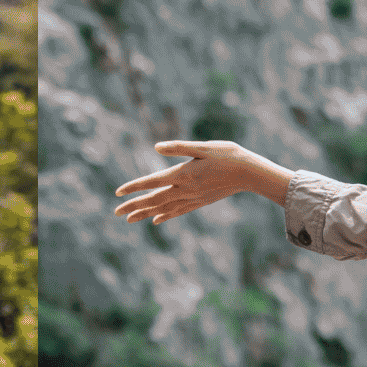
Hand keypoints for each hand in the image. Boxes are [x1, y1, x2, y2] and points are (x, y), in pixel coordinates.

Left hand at [112, 140, 293, 222]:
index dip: (134, 187)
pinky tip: (156, 220)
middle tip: (116, 213)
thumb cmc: (228, 155)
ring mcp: (193, 198)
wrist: (250, 173)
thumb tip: (156, 147)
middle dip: (134, 206)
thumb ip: (178, 147)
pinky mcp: (200, 202)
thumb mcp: (203, 147)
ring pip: (164, 208)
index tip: (117, 193)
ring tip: (129, 219)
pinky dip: (165, 215)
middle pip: (154, 200)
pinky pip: (178, 211)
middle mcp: (185, 189)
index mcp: (183, 174)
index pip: (152, 182)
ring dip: (145, 213)